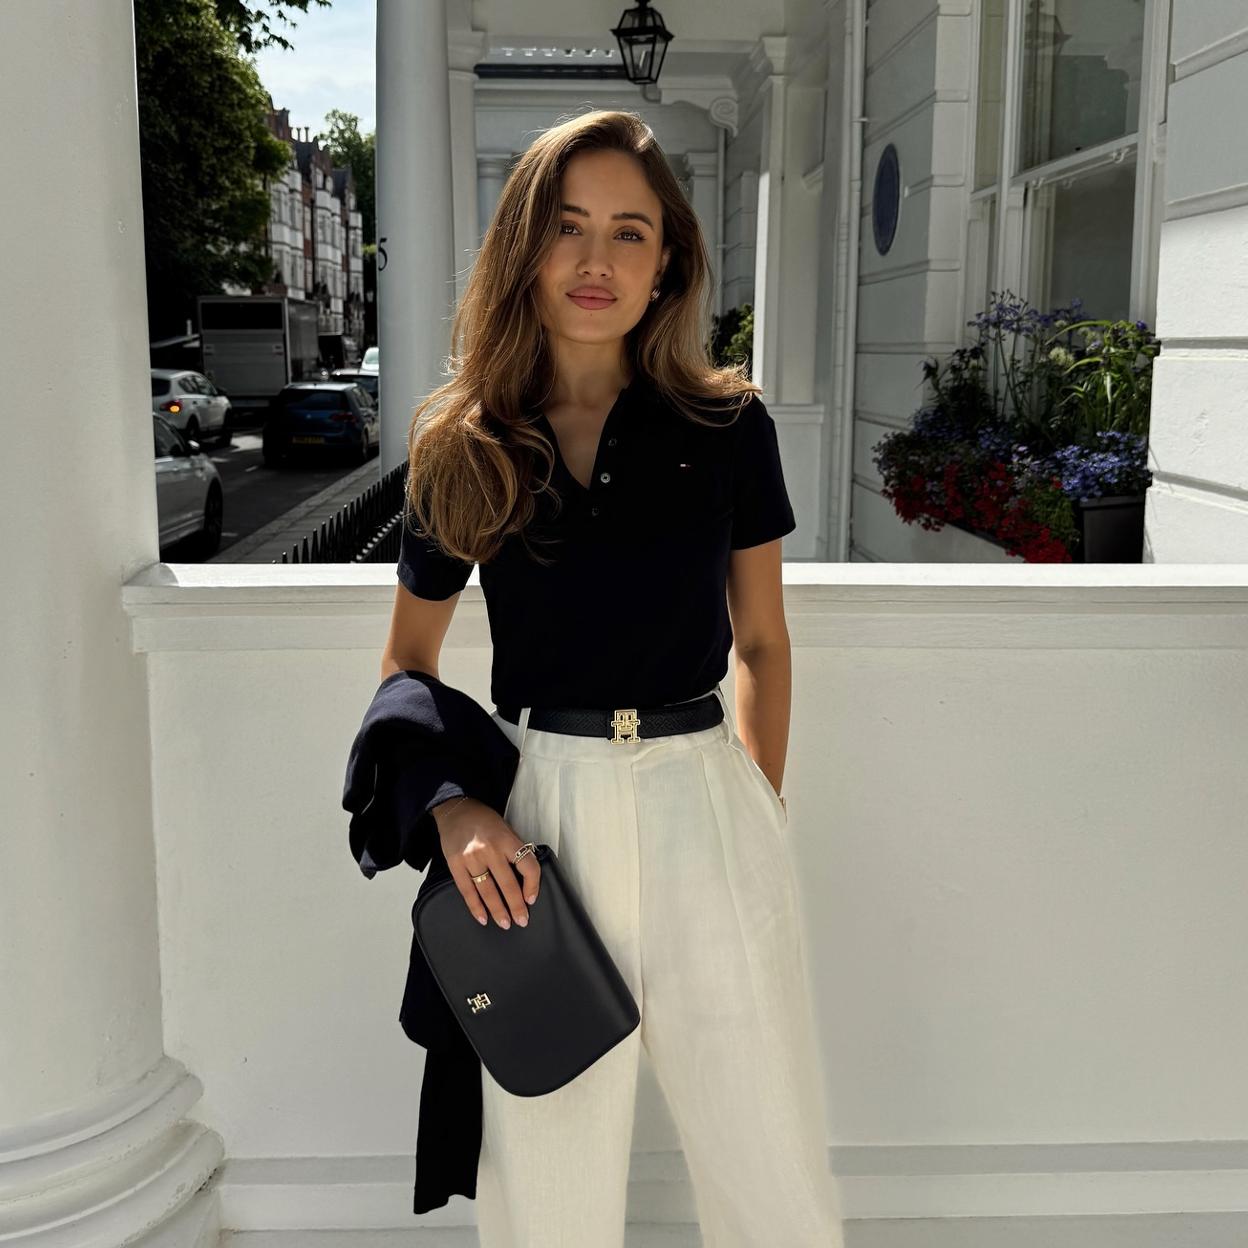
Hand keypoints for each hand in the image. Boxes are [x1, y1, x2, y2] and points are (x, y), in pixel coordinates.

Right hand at [432, 795, 540, 928]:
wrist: (455, 809)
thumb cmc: (484, 819)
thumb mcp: (506, 828)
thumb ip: (515, 850)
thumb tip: (526, 876)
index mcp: (506, 839)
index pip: (527, 866)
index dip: (533, 885)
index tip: (532, 899)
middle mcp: (489, 849)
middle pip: (507, 884)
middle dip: (516, 906)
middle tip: (522, 920)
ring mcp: (470, 858)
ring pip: (487, 891)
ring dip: (497, 910)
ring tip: (505, 923)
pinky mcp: (455, 864)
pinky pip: (467, 891)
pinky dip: (475, 907)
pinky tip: (482, 918)